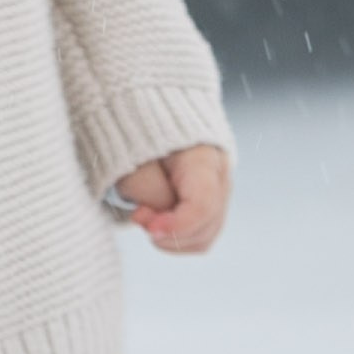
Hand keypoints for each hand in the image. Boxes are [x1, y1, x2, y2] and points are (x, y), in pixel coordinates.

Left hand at [115, 144, 230, 257]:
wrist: (148, 116)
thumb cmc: (138, 136)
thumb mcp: (133, 160)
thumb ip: (150, 194)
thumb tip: (161, 227)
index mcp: (204, 158)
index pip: (202, 206)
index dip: (175, 226)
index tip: (147, 226)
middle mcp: (220, 175)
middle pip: (206, 226)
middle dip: (170, 233)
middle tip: (138, 215)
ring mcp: (219, 190)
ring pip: (205, 236)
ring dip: (172, 237)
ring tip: (145, 215)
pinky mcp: (211, 201)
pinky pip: (199, 234)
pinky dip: (176, 235)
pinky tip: (157, 219)